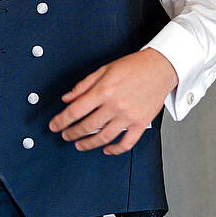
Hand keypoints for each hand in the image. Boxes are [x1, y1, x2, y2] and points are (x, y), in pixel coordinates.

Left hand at [48, 48, 177, 154]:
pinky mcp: (141, 123)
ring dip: (88, 144)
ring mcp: (128, 116)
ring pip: (104, 138)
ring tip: (80, 145)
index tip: (54, 126)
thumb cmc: (134, 66)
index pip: (75, 110)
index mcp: (104, 90)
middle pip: (87, 126)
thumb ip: (84, 85)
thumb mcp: (104, 69)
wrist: (161, 68)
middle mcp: (115, 105)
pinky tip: (107, 149)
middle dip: (72, 133)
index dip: (61, 121)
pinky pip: (127, 143)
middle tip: (66, 135)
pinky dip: (115, 150)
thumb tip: (67, 98)